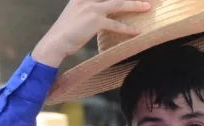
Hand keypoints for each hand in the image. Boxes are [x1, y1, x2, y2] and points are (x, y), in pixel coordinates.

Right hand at [32, 0, 150, 66]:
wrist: (55, 42)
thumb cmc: (64, 32)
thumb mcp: (74, 13)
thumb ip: (85, 8)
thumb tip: (97, 12)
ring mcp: (92, 8)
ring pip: (119, 4)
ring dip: (135, 5)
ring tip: (147, 7)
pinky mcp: (95, 21)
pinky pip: (116, 25)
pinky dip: (127, 29)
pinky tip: (137, 31)